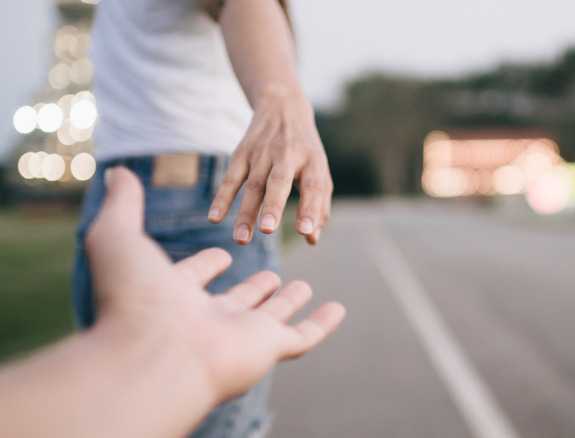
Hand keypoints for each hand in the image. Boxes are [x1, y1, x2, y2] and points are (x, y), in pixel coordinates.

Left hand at [87, 167, 344, 402]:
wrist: (154, 350)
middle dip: (255, 286)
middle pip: (238, 299)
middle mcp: (209, 317)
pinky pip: (303, 336)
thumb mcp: (118, 236)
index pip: (195, 275)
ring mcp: (241, 334)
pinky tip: (338, 310)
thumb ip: (124, 204)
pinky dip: (322, 323)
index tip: (223, 251)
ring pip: (273, 316)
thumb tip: (117, 173)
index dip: (207, 263)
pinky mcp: (268, 347)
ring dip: (289, 301)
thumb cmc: (133, 296)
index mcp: (175, 295)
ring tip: (304, 286)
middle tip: (272, 275)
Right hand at [208, 87, 332, 245]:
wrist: (283, 106)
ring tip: (241, 238)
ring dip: (246, 212)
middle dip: (273, 205)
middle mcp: (288, 155)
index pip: (313, 186)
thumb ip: (319, 205)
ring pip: (253, 184)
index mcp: (312, 160)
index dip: (310, 208)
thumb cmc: (305, 150)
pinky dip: (222, 197)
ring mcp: (262, 153)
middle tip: (268, 229)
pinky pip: (230, 177)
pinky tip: (214, 217)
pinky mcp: (241, 153)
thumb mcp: (319, 171)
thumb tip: (312, 239)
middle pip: (279, 181)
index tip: (306, 232)